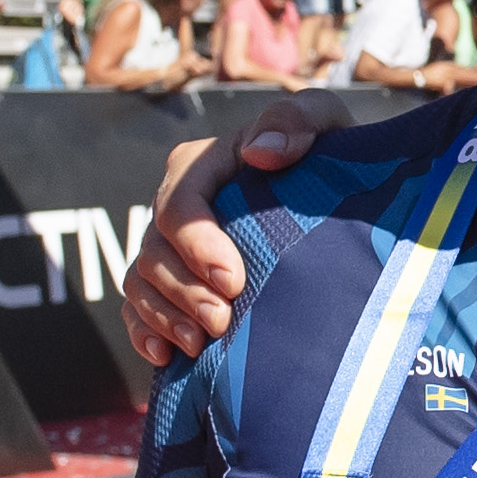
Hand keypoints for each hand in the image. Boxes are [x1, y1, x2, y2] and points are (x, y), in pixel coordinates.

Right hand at [125, 98, 335, 364]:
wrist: (338, 197)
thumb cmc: (328, 155)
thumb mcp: (323, 121)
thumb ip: (294, 122)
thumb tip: (260, 153)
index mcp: (204, 164)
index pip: (179, 204)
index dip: (197, 244)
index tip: (233, 279)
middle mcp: (179, 206)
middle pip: (154, 252)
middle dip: (184, 291)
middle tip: (223, 322)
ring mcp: (170, 248)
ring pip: (141, 284)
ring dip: (165, 317)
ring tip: (200, 344)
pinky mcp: (172, 284)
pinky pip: (138, 310)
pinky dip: (146, 333)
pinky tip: (169, 356)